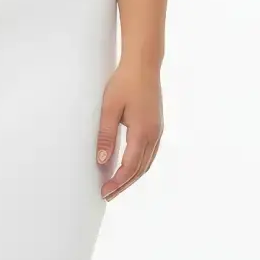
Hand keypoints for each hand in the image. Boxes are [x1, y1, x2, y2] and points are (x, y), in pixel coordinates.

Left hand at [96, 58, 162, 201]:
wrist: (143, 64)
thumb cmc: (125, 83)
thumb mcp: (109, 109)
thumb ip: (106, 136)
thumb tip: (102, 160)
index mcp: (142, 132)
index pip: (130, 166)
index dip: (117, 182)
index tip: (105, 191)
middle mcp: (154, 135)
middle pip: (140, 169)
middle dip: (124, 184)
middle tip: (108, 194)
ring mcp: (157, 131)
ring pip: (146, 163)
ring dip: (132, 176)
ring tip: (116, 185)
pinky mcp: (156, 126)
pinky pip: (149, 153)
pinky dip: (139, 165)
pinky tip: (129, 167)